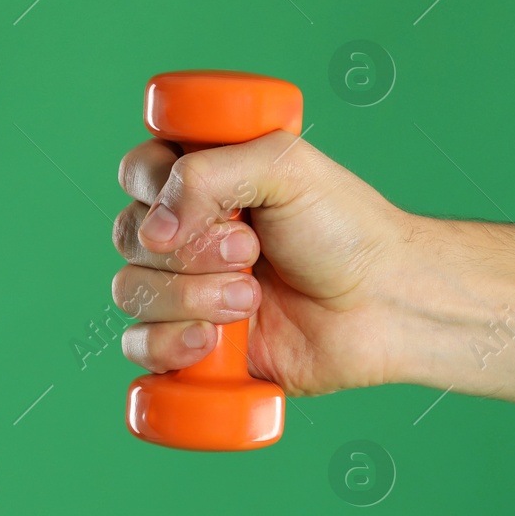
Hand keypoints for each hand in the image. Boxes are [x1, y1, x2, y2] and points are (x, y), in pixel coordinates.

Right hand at [111, 131, 417, 396]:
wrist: (385, 304)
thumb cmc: (347, 230)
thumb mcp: (287, 168)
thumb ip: (209, 173)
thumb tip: (153, 229)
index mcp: (205, 180)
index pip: (138, 173)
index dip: (158, 192)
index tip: (216, 211)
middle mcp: (189, 233)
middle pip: (129, 235)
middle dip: (190, 251)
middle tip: (252, 254)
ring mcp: (189, 290)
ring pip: (131, 290)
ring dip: (190, 297)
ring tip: (251, 299)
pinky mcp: (195, 345)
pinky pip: (140, 347)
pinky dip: (168, 345)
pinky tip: (212, 343)